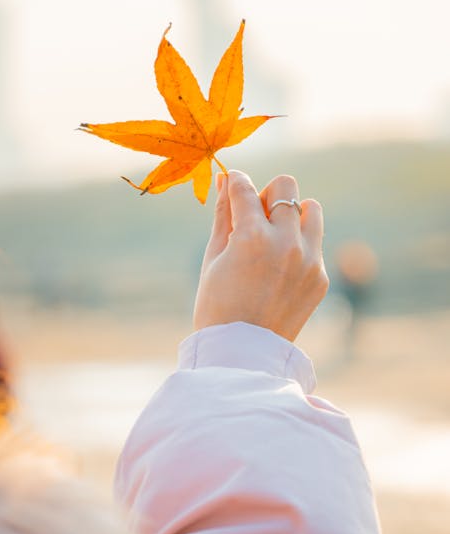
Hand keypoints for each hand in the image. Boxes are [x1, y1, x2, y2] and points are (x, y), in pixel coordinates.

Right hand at [193, 170, 328, 341]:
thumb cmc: (217, 305)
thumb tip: (225, 178)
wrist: (242, 354)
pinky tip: (279, 270)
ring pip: (311, 209)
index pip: (245, 188)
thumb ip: (223, 214)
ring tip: (274, 239)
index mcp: (252, 237)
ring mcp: (309, 260)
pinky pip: (314, 244)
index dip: (235, 181)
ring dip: (292, 215)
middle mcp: (286, 243)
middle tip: (255, 217)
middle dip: (268, 194)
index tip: (233, 183)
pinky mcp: (321, 277)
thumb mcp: (213, 257)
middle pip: (286, 186)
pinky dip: (298, 247)